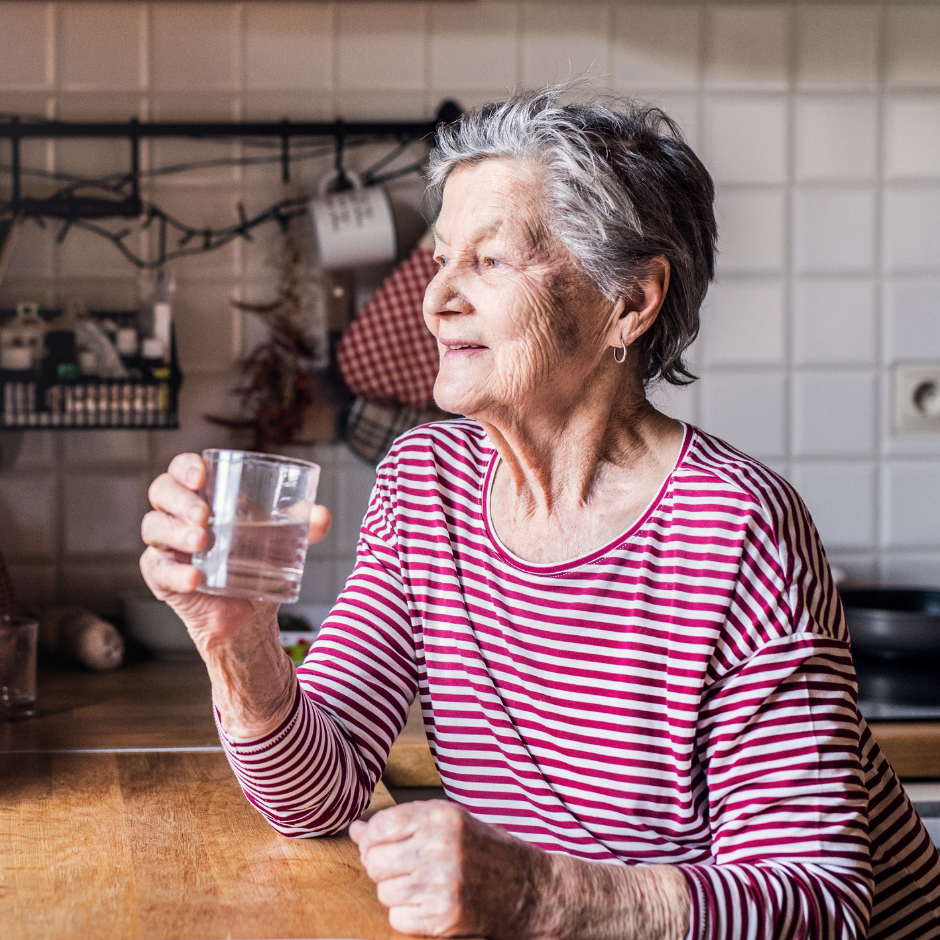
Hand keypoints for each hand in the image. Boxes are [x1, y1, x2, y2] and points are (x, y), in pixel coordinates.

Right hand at [140, 452, 331, 737]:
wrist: (251, 609)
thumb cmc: (259, 560)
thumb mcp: (283, 539)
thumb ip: (303, 525)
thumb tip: (322, 515)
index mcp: (203, 495)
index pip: (183, 469)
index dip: (185, 467)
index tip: (202, 474)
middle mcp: (178, 515)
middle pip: (161, 493)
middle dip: (180, 499)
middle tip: (204, 515)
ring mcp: (167, 545)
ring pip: (154, 527)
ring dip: (177, 532)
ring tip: (202, 541)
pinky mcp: (162, 577)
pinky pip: (159, 571)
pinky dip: (176, 574)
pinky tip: (194, 579)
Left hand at [349, 800, 539, 938]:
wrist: (528, 889)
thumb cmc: (486, 850)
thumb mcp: (449, 821)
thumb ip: (403, 822)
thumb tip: (356, 829)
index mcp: (441, 816)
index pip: (379, 826)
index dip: (372, 838)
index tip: (380, 844)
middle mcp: (440, 847)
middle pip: (375, 862)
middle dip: (381, 866)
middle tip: (403, 867)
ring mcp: (442, 884)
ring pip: (383, 892)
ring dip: (396, 892)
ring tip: (422, 884)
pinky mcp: (443, 917)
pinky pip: (397, 918)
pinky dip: (407, 915)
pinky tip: (428, 903)